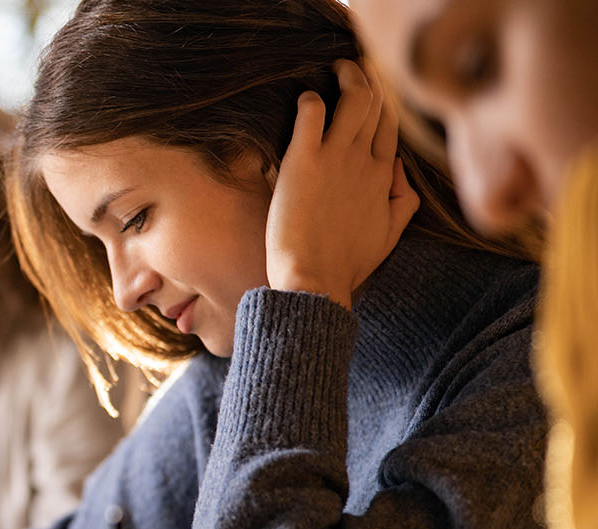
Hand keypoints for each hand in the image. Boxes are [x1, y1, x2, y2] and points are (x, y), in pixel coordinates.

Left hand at [265, 59, 418, 308]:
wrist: (316, 280)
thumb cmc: (347, 264)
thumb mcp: (389, 234)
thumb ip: (401, 201)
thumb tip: (399, 172)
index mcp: (384, 177)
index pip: (389, 128)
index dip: (383, 107)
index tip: (371, 96)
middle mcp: (364, 162)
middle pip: (374, 107)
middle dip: (366, 83)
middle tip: (350, 72)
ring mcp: (336, 159)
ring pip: (352, 101)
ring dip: (346, 80)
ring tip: (336, 71)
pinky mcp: (304, 161)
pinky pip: (312, 114)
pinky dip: (310, 101)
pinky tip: (307, 101)